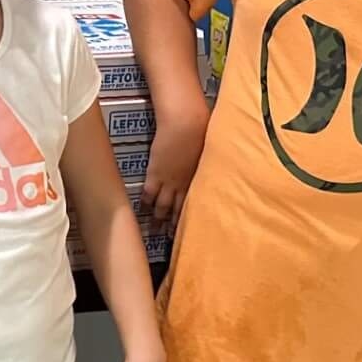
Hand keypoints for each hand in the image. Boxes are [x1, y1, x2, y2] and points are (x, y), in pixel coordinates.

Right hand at [142, 104, 208, 224]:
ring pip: (163, 206)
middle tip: (172, 237)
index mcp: (199, 181)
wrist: (186, 124)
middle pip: (178, 210)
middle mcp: (184, 186)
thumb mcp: (209, 153)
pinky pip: (149, 194)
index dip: (192, 217)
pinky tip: (144, 209)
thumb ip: (209, 164)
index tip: (191, 228)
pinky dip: (146, 203)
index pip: (195, 205)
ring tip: (156, 229)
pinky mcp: (155, 174)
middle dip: (175, 225)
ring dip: (159, 219)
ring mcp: (168, 181)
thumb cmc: (202, 132)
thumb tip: (218, 166)